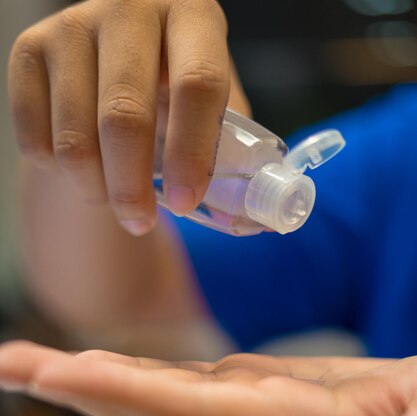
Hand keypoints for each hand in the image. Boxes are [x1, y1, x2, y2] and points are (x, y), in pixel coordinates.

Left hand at [1, 341, 416, 415]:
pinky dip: (127, 372)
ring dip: (85, 378)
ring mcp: (236, 406)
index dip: (124, 396)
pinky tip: (95, 363)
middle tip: (8, 366)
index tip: (60, 375)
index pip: (190, 415)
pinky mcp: (240, 389)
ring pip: (146, 392)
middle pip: (144, 408)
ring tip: (25, 361)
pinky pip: (170, 380)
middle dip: (74, 389)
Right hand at [8, 0, 248, 234]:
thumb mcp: (213, 103)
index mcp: (191, 15)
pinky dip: (60, 174)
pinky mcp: (29, 51)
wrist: (110, 60)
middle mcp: (128, 7)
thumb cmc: (173, 88)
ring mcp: (71, 25)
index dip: (192, 153)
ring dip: (95, 190)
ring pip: (75, 139)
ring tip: (114, 198)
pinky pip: (36, 141)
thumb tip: (250, 216)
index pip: (197, 84)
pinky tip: (83, 168)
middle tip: (141, 222)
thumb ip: (229, 150)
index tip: (184, 202)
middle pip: (124, 118)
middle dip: (132, 188)